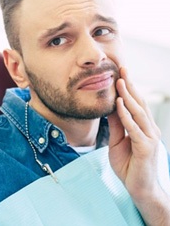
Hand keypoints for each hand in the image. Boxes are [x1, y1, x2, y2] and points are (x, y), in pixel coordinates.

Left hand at [108, 67, 169, 224]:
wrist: (139, 190)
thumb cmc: (129, 166)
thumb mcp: (117, 142)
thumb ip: (116, 126)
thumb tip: (110, 107)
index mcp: (143, 127)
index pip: (136, 104)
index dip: (129, 88)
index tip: (121, 74)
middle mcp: (150, 130)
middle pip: (139, 103)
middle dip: (130, 85)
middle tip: (123, 69)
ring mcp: (150, 138)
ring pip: (138, 112)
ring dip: (129, 96)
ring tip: (121, 81)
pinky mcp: (146, 148)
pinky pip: (134, 128)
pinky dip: (126, 115)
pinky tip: (120, 104)